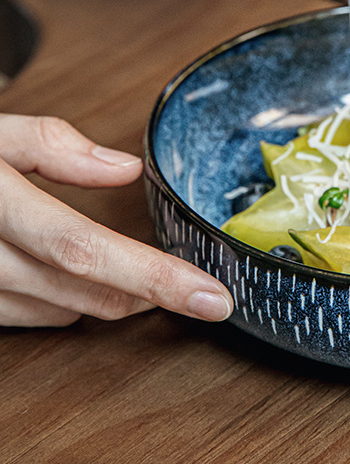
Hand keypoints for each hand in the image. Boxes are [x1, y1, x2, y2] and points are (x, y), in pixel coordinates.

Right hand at [0, 114, 232, 326]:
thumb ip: (50, 145)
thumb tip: (125, 168)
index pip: (84, 248)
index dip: (155, 277)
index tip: (210, 295)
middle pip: (82, 290)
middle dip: (147, 292)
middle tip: (193, 287)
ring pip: (59, 311)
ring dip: (105, 295)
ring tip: (133, 270)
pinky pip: (27, 318)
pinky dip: (62, 301)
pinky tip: (73, 277)